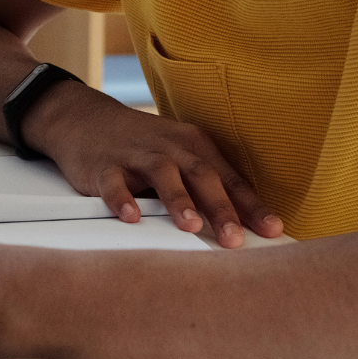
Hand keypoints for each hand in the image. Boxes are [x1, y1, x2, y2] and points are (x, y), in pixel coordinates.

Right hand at [23, 81, 284, 247]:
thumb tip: (243, 226)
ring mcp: (136, 155)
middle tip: (235, 239)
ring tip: (190, 225)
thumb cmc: (142, 147)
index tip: (272, 230)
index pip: (228, 179)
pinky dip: (122, 199)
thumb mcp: (178, 158)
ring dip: (178, 200)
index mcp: (194, 147)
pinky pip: (114, 182)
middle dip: (221, 208)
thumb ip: (205, 188)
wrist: (85, 119)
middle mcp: (169, 148)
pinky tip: (131, 216)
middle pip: (201, 175)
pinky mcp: (103, 165)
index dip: (251, 205)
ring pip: (162, 174)